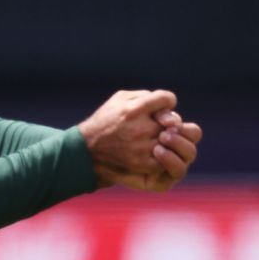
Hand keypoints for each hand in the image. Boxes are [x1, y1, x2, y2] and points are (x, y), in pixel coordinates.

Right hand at [80, 90, 199, 192]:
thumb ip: (143, 96)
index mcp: (134, 109)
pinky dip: (163, 154)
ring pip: (171, 140)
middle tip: (161, 124)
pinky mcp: (141, 163)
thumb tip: (165, 102)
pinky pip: (165, 158)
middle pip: (173, 121)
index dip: (167, 101)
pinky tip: (154, 150)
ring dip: (168, 139)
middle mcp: (139, 128)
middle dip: (169, 122)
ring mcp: (141, 147)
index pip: (167, 99)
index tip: (161, 107)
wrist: (86, 151)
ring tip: (157, 138)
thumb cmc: (105, 122)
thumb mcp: (118, 99)